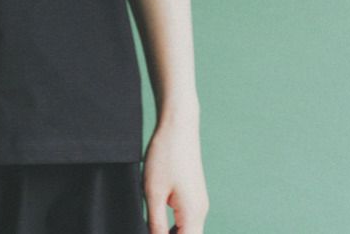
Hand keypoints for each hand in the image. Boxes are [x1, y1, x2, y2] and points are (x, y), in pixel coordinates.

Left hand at [141, 114, 208, 233]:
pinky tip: (158, 220)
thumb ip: (155, 223)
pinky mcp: (193, 194)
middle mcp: (200, 212)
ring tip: (151, 227)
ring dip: (171, 233)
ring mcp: (198, 202)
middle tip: (149, 229)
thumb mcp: (153, 191)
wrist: (178, 125)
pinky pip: (186, 219)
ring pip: (187, 230)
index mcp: (193, 215)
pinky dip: (174, 225)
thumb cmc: (165, 155)